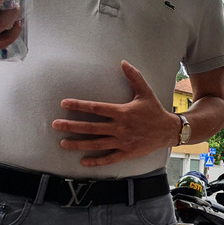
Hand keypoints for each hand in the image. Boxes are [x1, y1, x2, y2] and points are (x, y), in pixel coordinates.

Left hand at [52, 61, 178, 165]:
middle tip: (55, 125)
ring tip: (63, 143)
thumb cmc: (154, 110)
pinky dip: (96, 161)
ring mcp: (122, 142)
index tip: (64, 104)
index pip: (96, 108)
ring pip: (96, 144)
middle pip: (91, 127)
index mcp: (122, 112)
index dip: (79, 106)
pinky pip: (109, 158)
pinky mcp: (127, 153)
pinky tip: (83, 162)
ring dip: (78, 144)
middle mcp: (120, 128)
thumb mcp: (146, 92)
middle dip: (71, 126)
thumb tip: (123, 62)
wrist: (168, 130)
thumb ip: (134, 77)